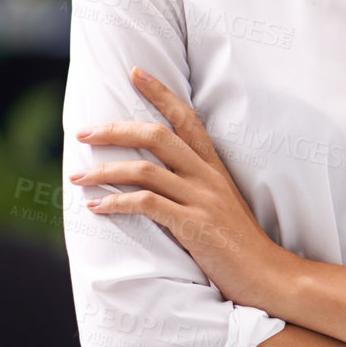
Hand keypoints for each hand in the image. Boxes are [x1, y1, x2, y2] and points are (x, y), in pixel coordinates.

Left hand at [69, 66, 288, 308]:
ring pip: (145, 170)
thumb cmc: (241, 244)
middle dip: (115, 129)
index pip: (186, 118)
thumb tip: (158, 179)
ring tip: (77, 178)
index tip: (135, 72)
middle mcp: (208, 177)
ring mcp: (202, 200)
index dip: (160, 93)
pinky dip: (116, 203)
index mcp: (215, 168)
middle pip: (157, 136)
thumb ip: (195, 187)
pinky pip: (147, 204)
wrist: (268, 274)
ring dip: (104, 171)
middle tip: (83, 131)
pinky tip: (96, 208)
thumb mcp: (221, 205)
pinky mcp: (194, 225)